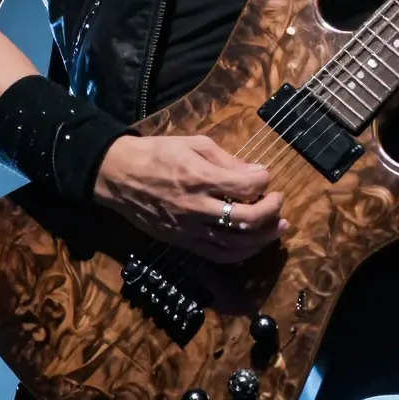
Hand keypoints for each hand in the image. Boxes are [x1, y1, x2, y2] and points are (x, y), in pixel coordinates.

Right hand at [93, 135, 286, 263]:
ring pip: (235, 243)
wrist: (119, 177)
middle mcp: (196, 207)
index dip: (264, 180)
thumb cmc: (158, 154)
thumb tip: (257, 172)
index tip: (265, 175)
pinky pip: (217, 255)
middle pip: (246, 218)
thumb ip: (228, 160)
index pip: (246, 186)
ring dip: (263, 237)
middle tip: (279, 200)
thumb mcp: (194, 143)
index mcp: (200, 178)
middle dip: (271, 210)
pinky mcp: (182, 243)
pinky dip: (241, 252)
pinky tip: (253, 243)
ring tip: (279, 227)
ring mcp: (189, 229)